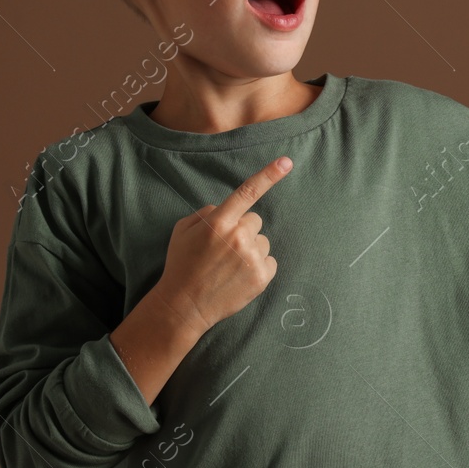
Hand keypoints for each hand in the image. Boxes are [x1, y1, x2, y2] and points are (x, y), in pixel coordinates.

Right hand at [155, 156, 292, 332]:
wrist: (184, 305)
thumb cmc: (181, 264)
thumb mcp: (183, 230)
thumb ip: (208, 213)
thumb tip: (226, 208)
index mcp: (219, 222)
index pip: (247, 192)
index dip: (268, 175)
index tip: (286, 162)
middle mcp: (238, 236)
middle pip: (254, 220)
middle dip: (242, 230)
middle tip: (223, 249)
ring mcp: (251, 257)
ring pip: (262, 241)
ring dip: (250, 249)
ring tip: (229, 266)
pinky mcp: (261, 277)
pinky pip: (270, 261)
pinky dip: (258, 267)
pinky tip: (239, 276)